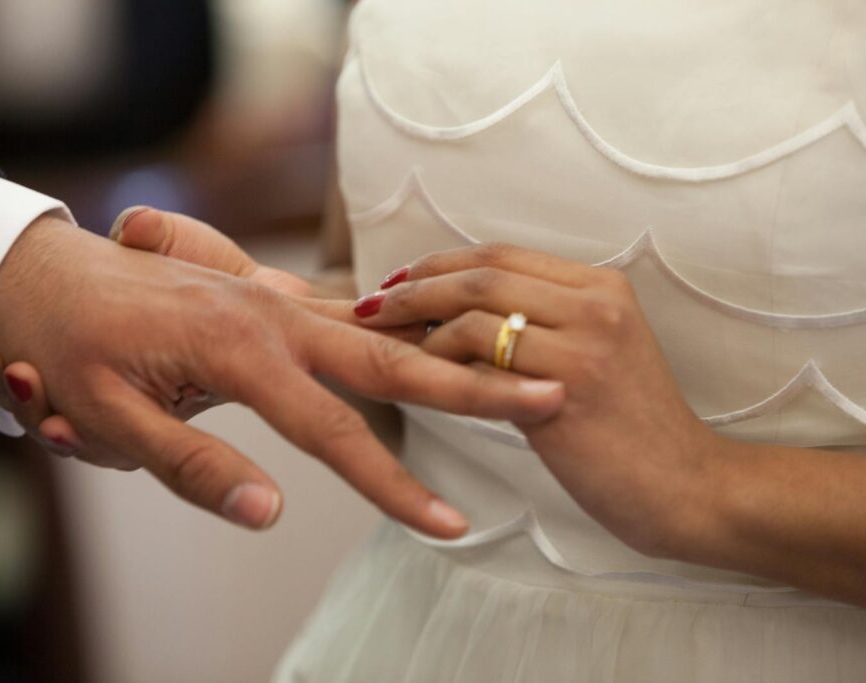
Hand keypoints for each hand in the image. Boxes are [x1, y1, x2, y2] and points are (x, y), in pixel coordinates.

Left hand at [0, 220, 563, 535]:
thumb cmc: (69, 349)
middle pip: (394, 357)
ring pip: (383, 330)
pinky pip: (354, 318)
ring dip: (454, 351)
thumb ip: (193, 468)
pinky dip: (407, 332)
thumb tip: (271, 514)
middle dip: (475, 386)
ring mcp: (277, 302)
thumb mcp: (109, 421)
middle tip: (550, 396)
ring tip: (521, 369)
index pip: (335, 431)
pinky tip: (442, 343)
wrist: (45, 278)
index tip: (449, 525)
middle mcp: (274, 315)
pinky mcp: (274, 303)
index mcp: (239, 346)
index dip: (395, 486)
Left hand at [353, 244, 724, 554]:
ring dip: (418, 323)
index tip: (398, 278)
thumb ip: (542, 323)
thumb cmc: (629, 428)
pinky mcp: (568, 391)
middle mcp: (596, 303)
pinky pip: (483, 362)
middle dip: (415, 284)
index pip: (502, 254)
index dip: (440, 263)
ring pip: (477, 310)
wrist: (686, 488)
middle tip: (372, 304)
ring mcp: (585, 344)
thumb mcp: (596, 354)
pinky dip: (439, 361)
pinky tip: (415, 375)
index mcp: (601, 286)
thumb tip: (458, 313)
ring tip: (384, 342)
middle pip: (482, 273)